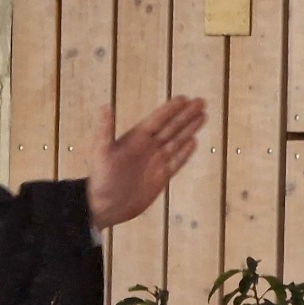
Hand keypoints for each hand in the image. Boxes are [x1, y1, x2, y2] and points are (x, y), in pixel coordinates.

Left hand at [86, 96, 206, 228]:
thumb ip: (105, 130)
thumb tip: (106, 106)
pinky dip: (186, 152)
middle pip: (172, 127)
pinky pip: (176, 162)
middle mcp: (148, 147)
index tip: (184, 98)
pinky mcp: (161, 177)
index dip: (171, 109)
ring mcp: (156, 162)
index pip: (158, 119)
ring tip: (203, 116)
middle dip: (186, 115)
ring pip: (177, 141)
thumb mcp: (101, 152)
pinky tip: (194, 141)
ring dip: (189, 129)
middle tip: (201, 101)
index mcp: (136, 138)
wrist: (105, 206)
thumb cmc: (101, 178)